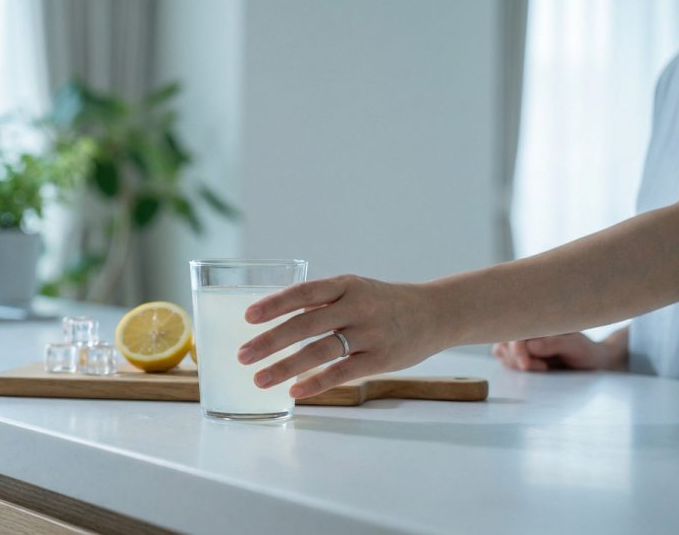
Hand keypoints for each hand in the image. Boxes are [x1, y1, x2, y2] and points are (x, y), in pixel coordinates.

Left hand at [237, 275, 445, 398]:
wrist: (435, 313)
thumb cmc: (385, 303)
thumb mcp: (356, 291)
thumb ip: (323, 304)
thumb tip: (279, 320)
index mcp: (346, 286)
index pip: (304, 293)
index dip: (275, 305)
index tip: (248, 317)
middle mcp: (356, 307)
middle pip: (305, 325)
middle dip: (270, 342)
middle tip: (243, 355)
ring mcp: (370, 333)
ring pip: (320, 352)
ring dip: (285, 367)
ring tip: (259, 379)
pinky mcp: (381, 359)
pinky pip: (342, 373)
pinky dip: (316, 383)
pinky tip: (295, 392)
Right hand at [492, 333, 610, 370]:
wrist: (591, 362)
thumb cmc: (585, 351)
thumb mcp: (576, 346)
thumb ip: (555, 344)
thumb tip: (530, 346)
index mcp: (538, 319)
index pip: (516, 331)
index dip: (517, 349)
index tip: (526, 365)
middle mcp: (526, 327)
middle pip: (504, 341)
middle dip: (516, 358)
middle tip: (543, 368)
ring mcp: (520, 340)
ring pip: (501, 350)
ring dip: (516, 363)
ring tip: (543, 368)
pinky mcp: (518, 353)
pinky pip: (505, 359)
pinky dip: (515, 366)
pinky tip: (536, 369)